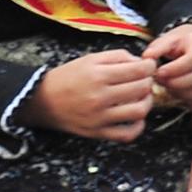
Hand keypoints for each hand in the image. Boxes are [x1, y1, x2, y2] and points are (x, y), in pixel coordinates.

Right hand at [18, 49, 157, 141]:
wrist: (42, 101)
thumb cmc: (67, 77)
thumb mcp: (90, 59)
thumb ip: (118, 56)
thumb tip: (141, 62)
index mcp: (99, 75)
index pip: (139, 70)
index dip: (150, 66)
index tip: (149, 65)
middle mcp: (100, 97)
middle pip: (142, 89)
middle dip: (149, 81)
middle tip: (144, 79)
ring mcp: (99, 118)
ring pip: (139, 111)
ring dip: (147, 102)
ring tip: (142, 96)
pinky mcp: (97, 133)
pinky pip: (126, 134)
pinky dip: (138, 127)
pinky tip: (136, 117)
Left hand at [144, 23, 191, 108]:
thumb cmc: (179, 43)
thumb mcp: (167, 39)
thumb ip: (157, 48)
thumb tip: (147, 58)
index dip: (176, 69)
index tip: (159, 72)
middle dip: (177, 83)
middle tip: (161, 82)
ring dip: (184, 94)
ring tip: (169, 89)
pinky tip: (180, 98)